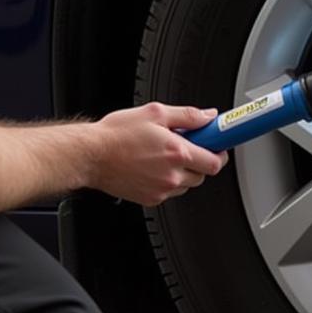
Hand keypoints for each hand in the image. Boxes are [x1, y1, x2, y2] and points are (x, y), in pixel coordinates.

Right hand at [92, 103, 228, 204]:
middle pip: (203, 174)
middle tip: (187, 145)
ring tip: (165, 155)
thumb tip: (208, 117)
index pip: (215, 162)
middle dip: (200, 159)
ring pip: (187, 184)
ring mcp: (162, 190)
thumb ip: (188, 116)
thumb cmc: (117, 134)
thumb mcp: (155, 113)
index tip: (218, 145)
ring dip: (184, 171)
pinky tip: (154, 166)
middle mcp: (171, 175)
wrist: (91, 156)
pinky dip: (169, 180)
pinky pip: (171, 191)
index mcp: (176, 152)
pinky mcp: (151, 199)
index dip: (220, 153)